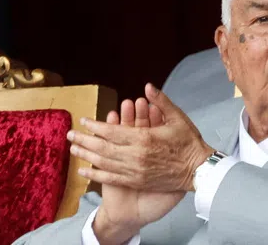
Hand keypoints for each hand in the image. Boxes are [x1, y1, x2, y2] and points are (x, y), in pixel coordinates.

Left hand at [73, 83, 212, 193]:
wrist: (197, 170)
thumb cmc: (189, 142)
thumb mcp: (178, 118)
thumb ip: (161, 102)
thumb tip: (148, 86)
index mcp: (145, 138)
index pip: (112, 131)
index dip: (95, 126)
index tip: (83, 121)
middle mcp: (135, 155)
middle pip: (102, 147)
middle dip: (84, 140)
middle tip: (69, 135)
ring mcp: (134, 170)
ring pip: (103, 162)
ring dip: (86, 155)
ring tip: (72, 150)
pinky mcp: (135, 181)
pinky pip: (110, 178)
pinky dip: (95, 174)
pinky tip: (84, 170)